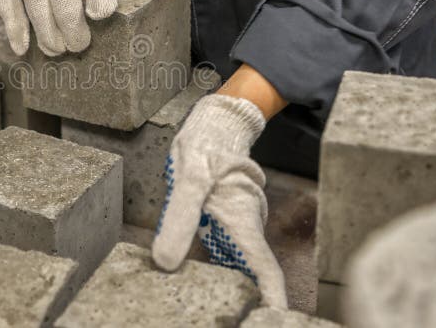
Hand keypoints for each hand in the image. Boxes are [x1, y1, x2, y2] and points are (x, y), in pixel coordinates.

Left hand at [151, 93, 287, 307]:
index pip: (264, 272)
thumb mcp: (190, 179)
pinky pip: (222, 258)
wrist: (213, 127)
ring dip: (233, 293)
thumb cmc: (205, 149)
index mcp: (242, 222)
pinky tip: (199, 291)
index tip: (270, 321)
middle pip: (252, 278)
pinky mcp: (219, 227)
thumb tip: (164, 262)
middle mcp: (242, 231)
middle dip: (249, 303)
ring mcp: (232, 230)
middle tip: (235, 320)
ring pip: (237, 270)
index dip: (271, 301)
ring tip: (217, 315)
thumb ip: (179, 218)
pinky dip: (217, 277)